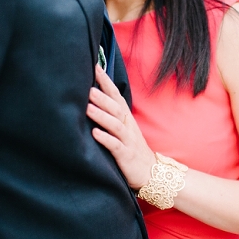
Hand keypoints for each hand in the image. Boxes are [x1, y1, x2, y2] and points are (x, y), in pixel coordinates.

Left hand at [87, 64, 155, 189]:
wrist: (150, 172)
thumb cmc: (132, 148)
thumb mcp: (123, 128)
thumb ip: (112, 114)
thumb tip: (93, 98)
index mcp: (126, 117)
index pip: (116, 95)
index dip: (106, 82)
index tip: (95, 67)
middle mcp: (127, 126)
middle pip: (115, 108)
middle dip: (102, 97)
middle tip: (87, 87)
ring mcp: (128, 140)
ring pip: (115, 125)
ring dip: (101, 116)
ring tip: (87, 108)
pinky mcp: (126, 155)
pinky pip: (116, 146)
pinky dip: (106, 139)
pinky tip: (95, 134)